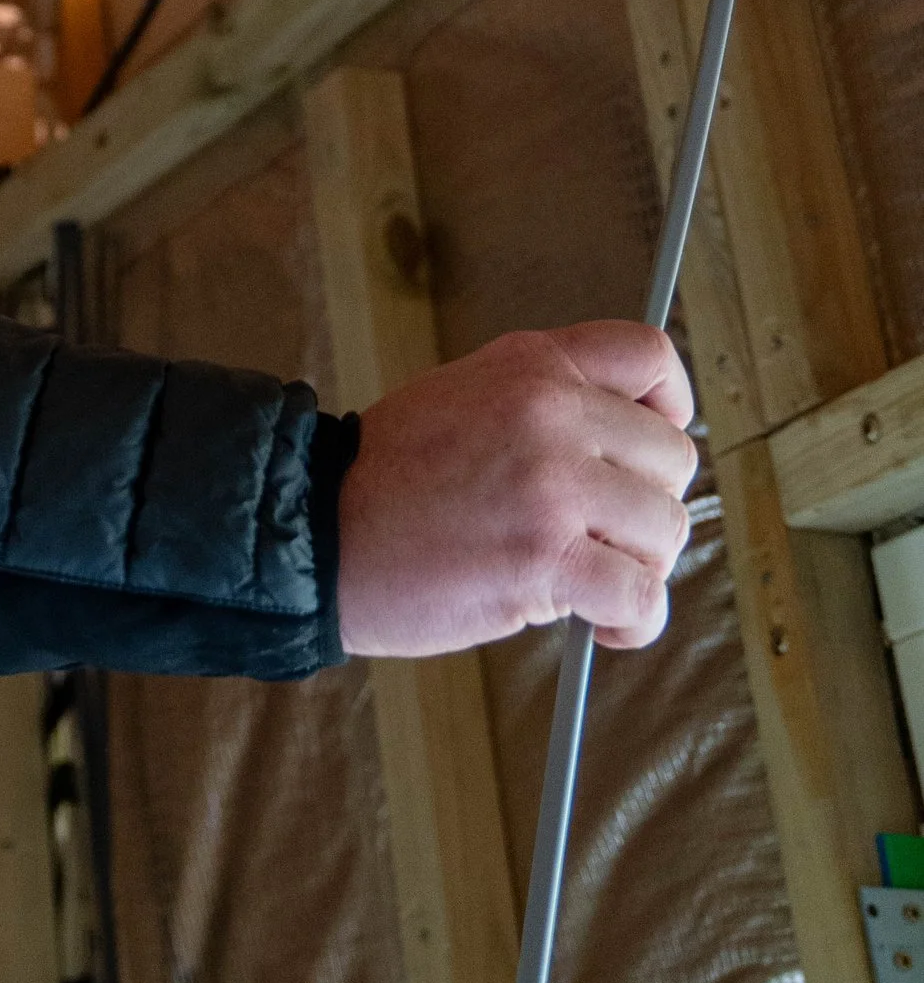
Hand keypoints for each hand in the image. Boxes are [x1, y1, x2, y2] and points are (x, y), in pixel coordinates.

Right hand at [336, 323, 695, 657]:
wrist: (311, 531)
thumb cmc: (383, 481)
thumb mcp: (463, 398)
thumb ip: (543, 408)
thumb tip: (630, 456)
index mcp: (530, 365)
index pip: (647, 355)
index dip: (669, 405)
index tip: (650, 446)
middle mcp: (549, 412)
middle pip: (672, 458)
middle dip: (644, 507)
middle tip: (597, 537)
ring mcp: (551, 483)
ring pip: (665, 530)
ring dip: (636, 567)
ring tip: (586, 582)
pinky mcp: (546, 557)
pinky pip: (641, 596)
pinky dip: (634, 621)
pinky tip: (601, 627)